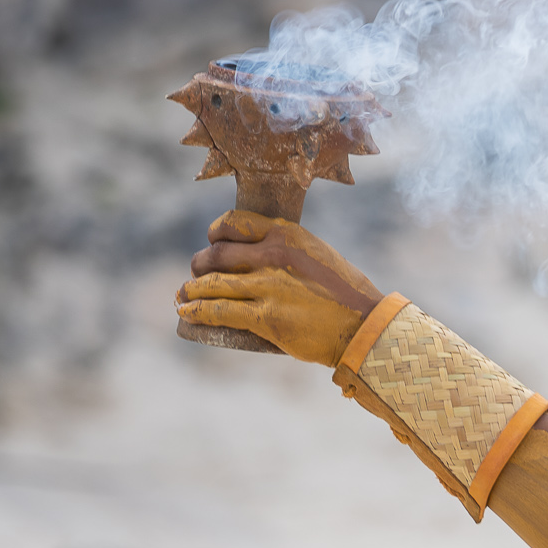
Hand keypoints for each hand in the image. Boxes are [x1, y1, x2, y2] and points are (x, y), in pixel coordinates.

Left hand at [175, 210, 384, 364]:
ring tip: (184, 297)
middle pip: (217, 255)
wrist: (364, 325)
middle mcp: (274, 255)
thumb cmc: (346, 293)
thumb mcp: (317, 255)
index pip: (234, 222)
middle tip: (196, 276)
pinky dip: (196, 312)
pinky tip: (186, 313)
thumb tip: (258, 260)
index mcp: (287, 234)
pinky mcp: (265, 317)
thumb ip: (287, 252)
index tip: (211, 242)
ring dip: (191, 291)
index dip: (215, 233)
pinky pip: (218, 311)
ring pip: (212, 284)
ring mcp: (268, 286)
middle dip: (200, 265)